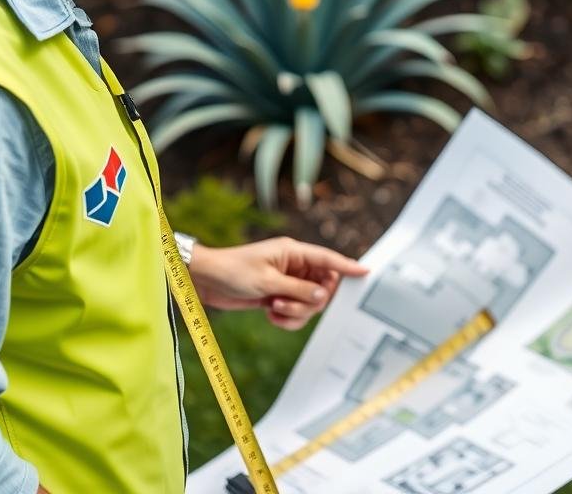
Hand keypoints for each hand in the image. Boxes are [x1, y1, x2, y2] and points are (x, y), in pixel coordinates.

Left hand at [188, 237, 367, 329]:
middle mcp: (293, 266)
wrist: (206, 281)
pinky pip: (295, 313)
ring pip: (309, 303)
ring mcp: (286, 282)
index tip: (366, 273)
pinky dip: (286, 319)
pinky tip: (270, 316)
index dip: (347, 266)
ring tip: (273, 308)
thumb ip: (298, 290)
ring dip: (295, 312)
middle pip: (322, 287)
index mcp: (293, 252)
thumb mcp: (267, 282)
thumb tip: (324, 295)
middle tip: (287, 304)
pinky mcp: (277, 296)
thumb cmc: (232, 271)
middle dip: (309, 301)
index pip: (327, 259)